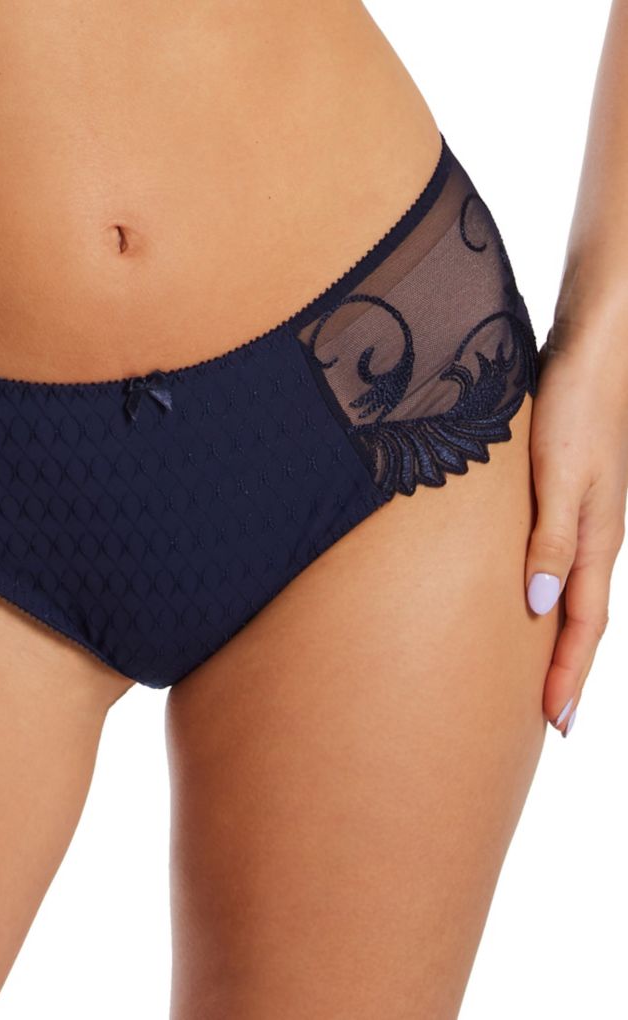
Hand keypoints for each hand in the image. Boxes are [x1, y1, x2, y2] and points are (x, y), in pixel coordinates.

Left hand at [525, 326, 627, 736]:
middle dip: (567, 669)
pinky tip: (529, 593)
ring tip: (536, 670)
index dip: (568, 674)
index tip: (555, 724)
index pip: (584, 626)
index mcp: (598, 540)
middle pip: (582, 618)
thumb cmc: (575, 406)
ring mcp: (583, 515)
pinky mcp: (566, 493)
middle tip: (549, 718)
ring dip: (557, 636)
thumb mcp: (561, 475)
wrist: (595, 347)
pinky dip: (548, 591)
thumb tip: (541, 605)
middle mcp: (594, 536)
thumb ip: (552, 538)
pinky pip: (559, 559)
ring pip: (572, 592)